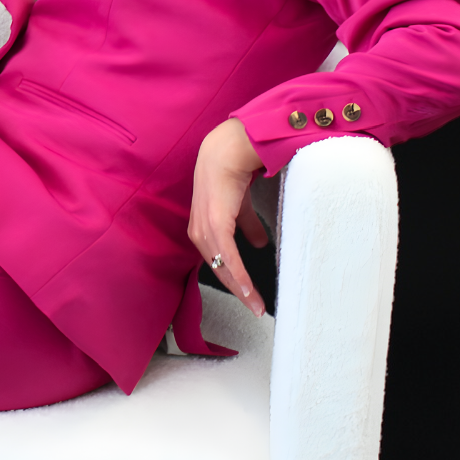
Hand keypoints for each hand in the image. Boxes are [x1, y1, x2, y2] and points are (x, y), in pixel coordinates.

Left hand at [188, 118, 267, 315]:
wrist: (228, 150)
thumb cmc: (232, 174)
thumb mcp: (241, 208)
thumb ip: (248, 226)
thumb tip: (260, 244)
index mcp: (203, 228)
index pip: (218, 262)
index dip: (233, 281)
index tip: (250, 298)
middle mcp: (200, 231)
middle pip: (218, 270)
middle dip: (238, 292)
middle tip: (256, 309)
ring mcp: (205, 227)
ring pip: (222, 267)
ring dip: (240, 288)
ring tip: (256, 305)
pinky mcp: (215, 223)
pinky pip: (227, 255)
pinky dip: (236, 273)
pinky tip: (247, 288)